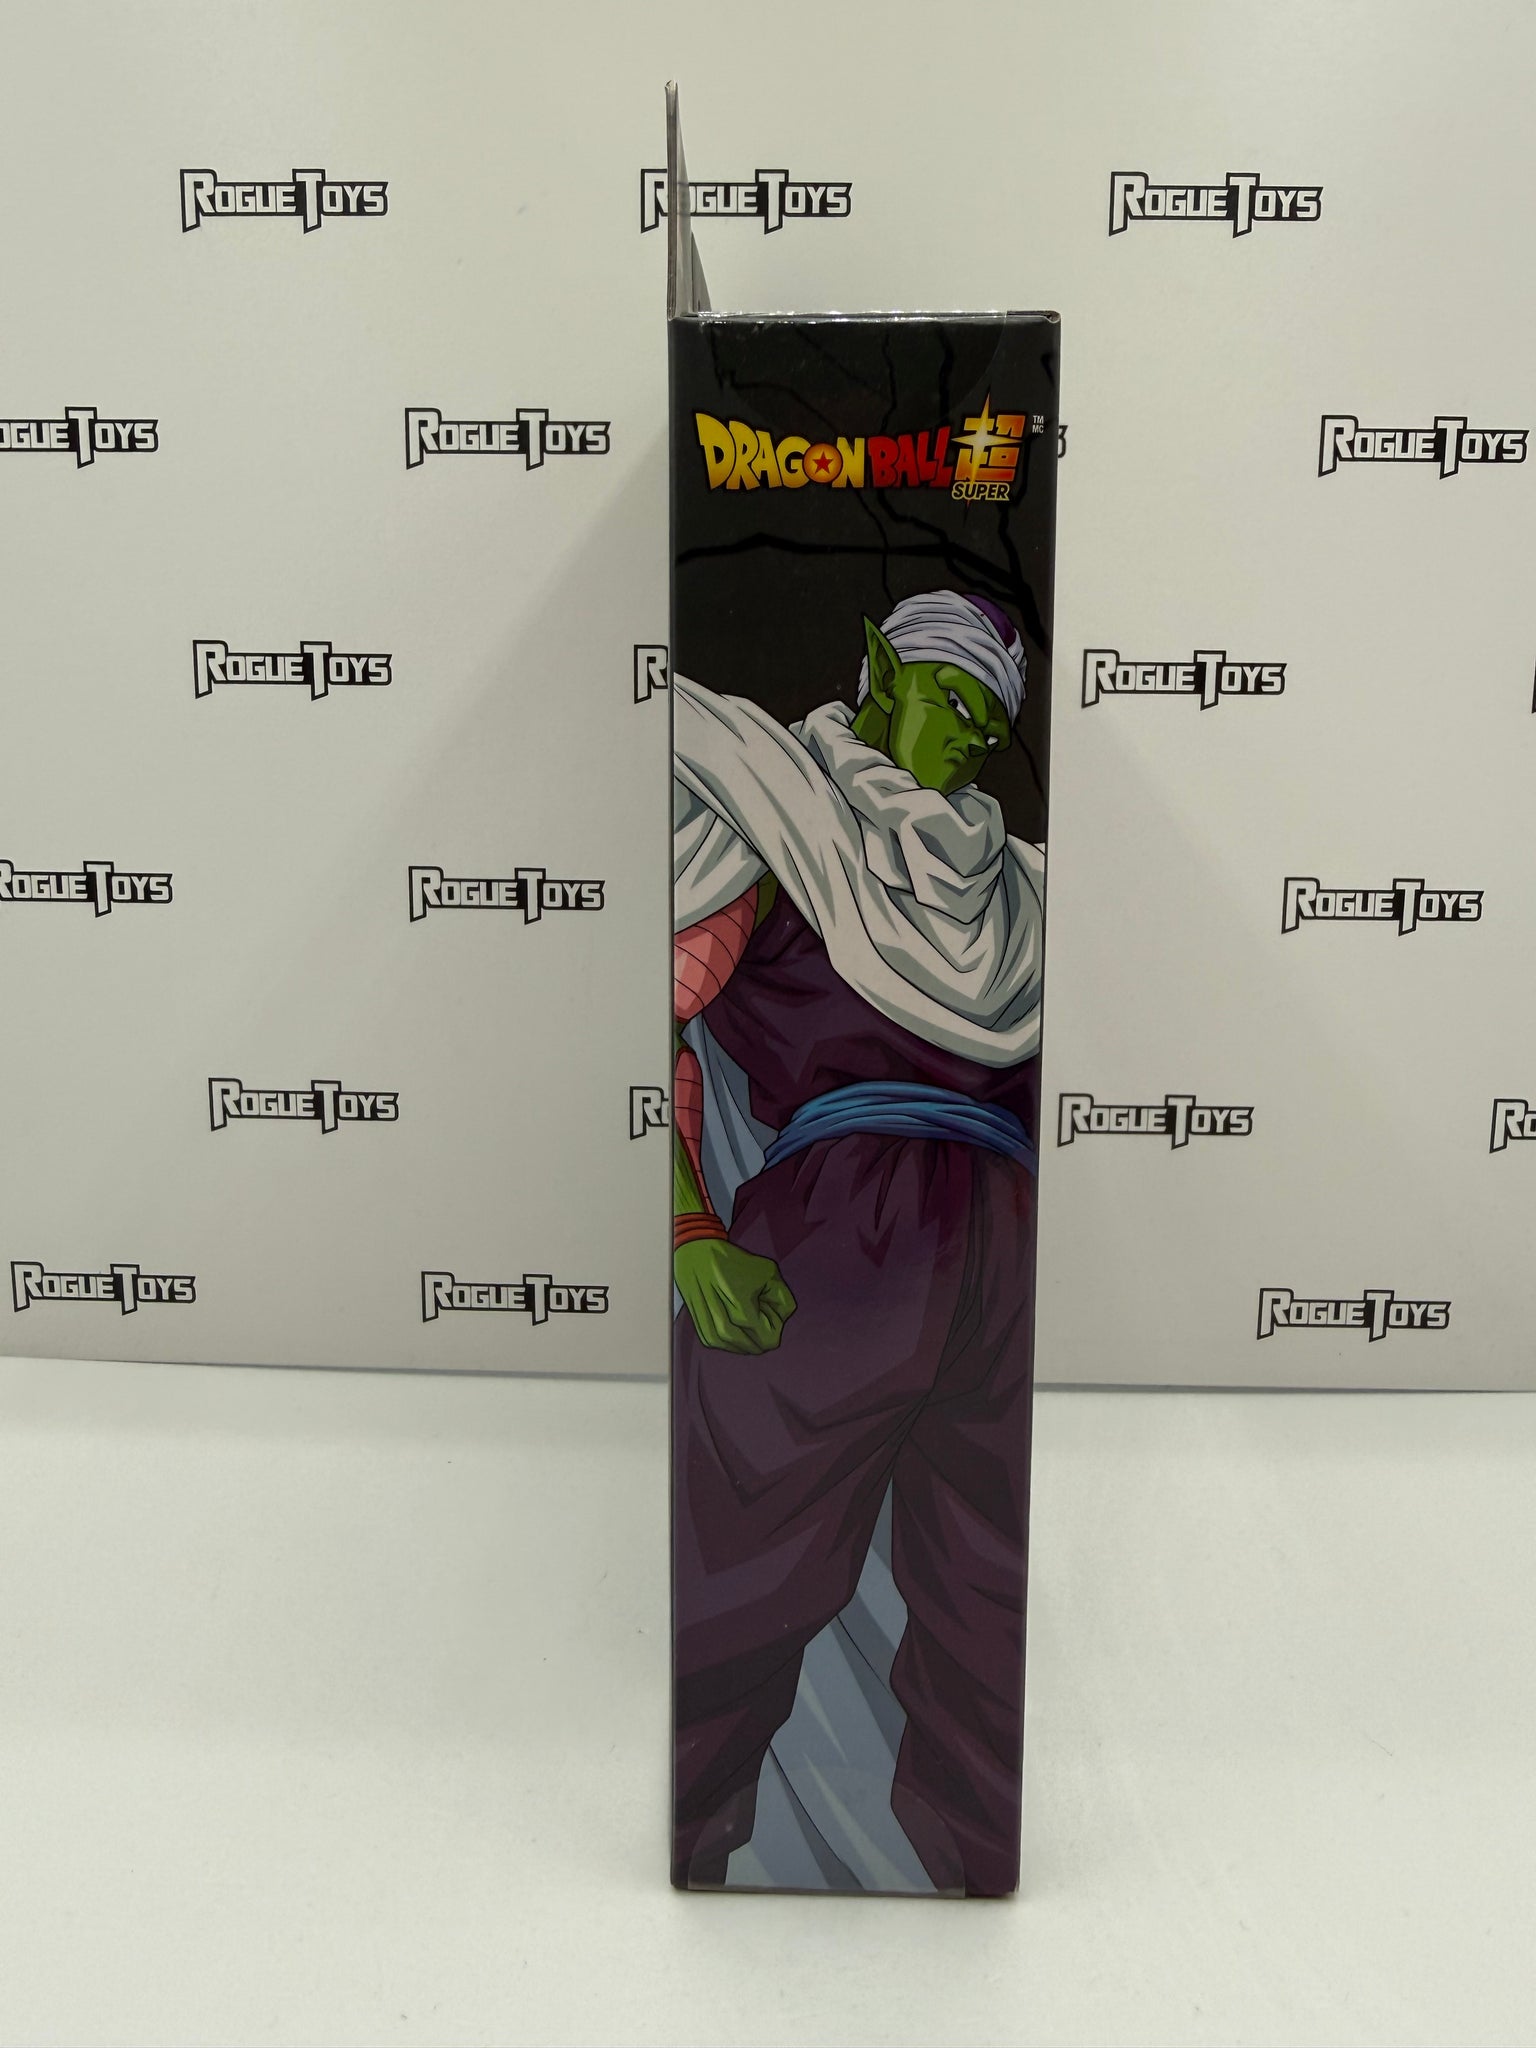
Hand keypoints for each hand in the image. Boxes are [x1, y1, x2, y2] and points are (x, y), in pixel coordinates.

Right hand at [675, 1237, 796, 1353]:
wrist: (697, 1254)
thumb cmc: (733, 1261)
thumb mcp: (769, 1271)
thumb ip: (784, 1299)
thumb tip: (782, 1319)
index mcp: (742, 1315)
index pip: (770, 1341)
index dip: (774, 1325)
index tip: (766, 1307)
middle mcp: (724, 1329)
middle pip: (756, 1347)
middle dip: (761, 1332)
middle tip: (756, 1309)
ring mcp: (711, 1333)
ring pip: (740, 1349)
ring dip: (747, 1337)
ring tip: (743, 1312)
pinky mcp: (702, 1333)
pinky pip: (725, 1346)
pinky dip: (734, 1339)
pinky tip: (733, 1321)